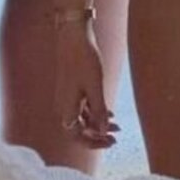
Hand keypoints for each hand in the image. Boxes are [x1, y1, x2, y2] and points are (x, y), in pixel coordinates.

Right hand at [55, 23, 118, 148]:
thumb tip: (103, 132)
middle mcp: (63, 106)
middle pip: (79, 130)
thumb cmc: (83, 60)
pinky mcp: (71, 88)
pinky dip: (94, 112)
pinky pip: (81, 107)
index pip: (76, 137)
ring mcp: (66, 96)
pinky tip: (109, 112)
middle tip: (115, 139)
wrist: (73, 35)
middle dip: (98, 135)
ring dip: (98, 124)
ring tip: (117, 126)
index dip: (93, 143)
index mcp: (66, 108)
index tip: (109, 143)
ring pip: (82, 118)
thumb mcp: (95, 87)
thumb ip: (99, 111)